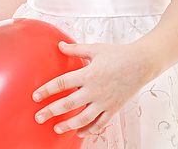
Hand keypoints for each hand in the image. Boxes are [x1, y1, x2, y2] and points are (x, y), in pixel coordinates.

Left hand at [32, 40, 151, 138]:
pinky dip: (89, 130)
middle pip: (68, 104)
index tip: (35, 96)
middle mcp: (95, 90)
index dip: (47, 90)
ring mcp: (104, 102)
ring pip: (83, 118)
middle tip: (38, 117)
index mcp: (88, 74)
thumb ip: (76, 49)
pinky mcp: (113, 108)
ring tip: (56, 128)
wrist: (141, 63)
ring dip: (68, 125)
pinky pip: (99, 123)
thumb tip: (60, 45)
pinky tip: (80, 132)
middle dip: (51, 112)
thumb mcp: (95, 48)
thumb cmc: (118, 54)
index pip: (62, 83)